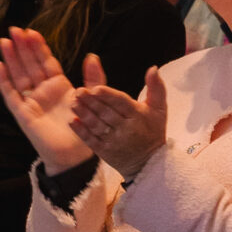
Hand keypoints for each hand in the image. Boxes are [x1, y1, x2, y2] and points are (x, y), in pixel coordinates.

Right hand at [0, 27, 89, 172]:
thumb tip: (92, 55)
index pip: (46, 62)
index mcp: (59, 86)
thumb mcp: (93, 99)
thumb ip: (93, 78)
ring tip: (4, 41)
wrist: (74, 155)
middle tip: (14, 29)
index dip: (38, 47)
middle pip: (29, 65)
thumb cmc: (84, 129)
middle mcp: (42, 91)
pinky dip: (3, 80)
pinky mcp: (22, 113)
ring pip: (18, 75)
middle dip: (22, 47)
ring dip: (11, 58)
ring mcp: (30, 101)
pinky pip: (10, 94)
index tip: (32, 32)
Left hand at [69, 64, 168, 178]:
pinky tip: (72, 121)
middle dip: (91, 102)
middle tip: (78, 91)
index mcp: (138, 116)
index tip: (95, 88)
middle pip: (106, 113)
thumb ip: (156, 87)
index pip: (121, 103)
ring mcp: (114, 142)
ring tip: (73, 103)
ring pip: (97, 125)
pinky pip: (91, 140)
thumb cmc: (153, 131)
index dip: (108, 95)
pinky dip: (81, 131)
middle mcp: (126, 129)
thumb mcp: (159, 109)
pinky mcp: (105, 152)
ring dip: (84, 114)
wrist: (148, 163)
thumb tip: (153, 68)